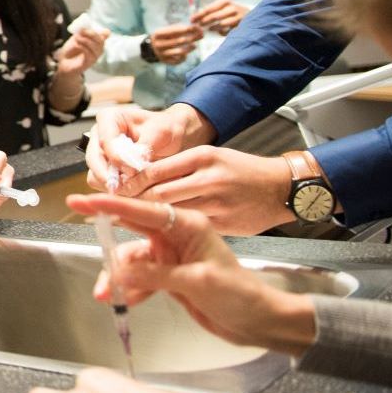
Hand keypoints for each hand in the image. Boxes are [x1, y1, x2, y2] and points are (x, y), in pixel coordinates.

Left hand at [55, 27, 107, 75]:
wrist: (63, 62)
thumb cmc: (70, 50)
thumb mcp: (76, 37)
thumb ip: (82, 32)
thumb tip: (85, 26)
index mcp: (96, 41)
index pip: (106, 35)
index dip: (104, 32)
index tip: (92, 28)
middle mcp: (98, 49)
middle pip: (101, 41)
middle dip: (92, 34)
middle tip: (82, 31)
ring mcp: (94, 57)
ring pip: (97, 48)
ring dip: (86, 41)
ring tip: (77, 38)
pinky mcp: (89, 63)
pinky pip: (90, 55)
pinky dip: (83, 48)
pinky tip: (77, 45)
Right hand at [67, 193, 316, 352]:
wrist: (257, 321)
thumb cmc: (238, 294)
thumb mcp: (198, 282)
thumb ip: (157, 275)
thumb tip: (119, 272)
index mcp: (187, 225)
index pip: (142, 211)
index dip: (110, 205)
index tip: (82, 200)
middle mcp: (176, 236)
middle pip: (130, 232)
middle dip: (107, 242)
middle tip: (84, 241)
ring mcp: (171, 256)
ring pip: (131, 261)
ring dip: (117, 277)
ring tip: (105, 296)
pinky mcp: (169, 276)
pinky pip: (140, 278)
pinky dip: (130, 289)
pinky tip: (124, 302)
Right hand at [84, 103, 213, 192]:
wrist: (171, 139)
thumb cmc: (165, 130)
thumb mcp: (161, 132)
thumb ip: (145, 146)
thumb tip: (135, 164)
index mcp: (108, 119)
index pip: (105, 141)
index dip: (117, 159)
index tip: (133, 171)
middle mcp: (98, 135)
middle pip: (94, 160)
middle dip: (109, 176)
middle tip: (127, 188)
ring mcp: (99, 153)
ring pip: (94, 175)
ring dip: (113, 184)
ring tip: (133, 188)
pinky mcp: (104, 169)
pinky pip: (102, 184)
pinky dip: (117, 190)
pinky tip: (133, 189)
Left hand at [118, 146, 299, 234]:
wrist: (281, 188)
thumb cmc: (240, 172)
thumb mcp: (209, 159)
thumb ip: (178, 168)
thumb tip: (139, 177)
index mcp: (201, 157)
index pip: (154, 170)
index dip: (130, 182)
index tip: (111, 189)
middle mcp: (208, 177)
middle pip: (158, 192)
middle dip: (133, 202)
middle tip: (110, 209)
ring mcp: (217, 202)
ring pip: (173, 212)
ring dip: (150, 218)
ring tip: (127, 221)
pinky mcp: (225, 223)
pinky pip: (192, 227)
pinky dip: (175, 231)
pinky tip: (161, 235)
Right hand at [146, 23, 202, 63]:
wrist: (151, 48)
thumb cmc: (165, 37)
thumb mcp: (169, 30)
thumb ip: (181, 29)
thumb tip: (198, 28)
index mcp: (158, 34)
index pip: (175, 31)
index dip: (187, 29)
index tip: (198, 27)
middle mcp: (158, 44)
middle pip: (179, 41)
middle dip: (192, 38)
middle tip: (201, 35)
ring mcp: (161, 54)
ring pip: (180, 52)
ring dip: (189, 48)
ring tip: (194, 45)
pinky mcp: (165, 61)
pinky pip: (178, 60)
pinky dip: (184, 57)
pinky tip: (186, 53)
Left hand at [190, 0, 248, 34]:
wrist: (250, 14)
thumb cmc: (231, 11)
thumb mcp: (222, 7)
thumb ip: (210, 11)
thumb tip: (195, 17)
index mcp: (225, 2)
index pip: (209, 9)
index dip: (199, 15)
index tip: (191, 20)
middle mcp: (232, 8)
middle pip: (214, 16)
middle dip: (204, 22)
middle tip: (197, 27)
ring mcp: (238, 17)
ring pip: (221, 24)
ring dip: (213, 28)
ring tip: (209, 29)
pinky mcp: (242, 25)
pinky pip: (228, 31)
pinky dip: (222, 32)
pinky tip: (219, 32)